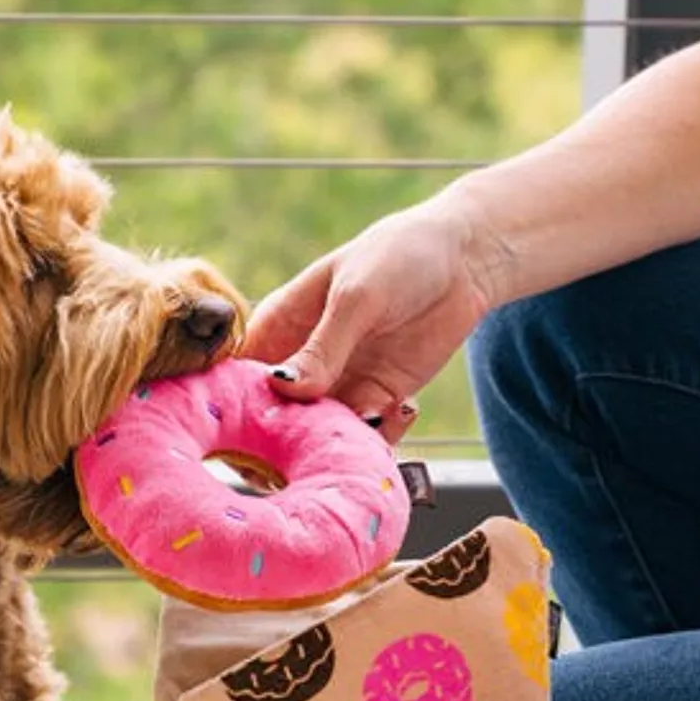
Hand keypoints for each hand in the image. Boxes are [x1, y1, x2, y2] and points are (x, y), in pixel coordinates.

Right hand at [242, 199, 492, 441]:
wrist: (467, 260)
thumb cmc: (399, 256)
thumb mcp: (357, 297)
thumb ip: (324, 347)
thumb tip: (285, 389)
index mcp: (277, 328)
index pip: (236, 379)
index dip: (233, 412)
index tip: (252, 437)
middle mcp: (299, 365)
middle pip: (270, 423)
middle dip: (287, 445)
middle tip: (321, 444)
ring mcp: (335, 388)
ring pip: (316, 441)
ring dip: (339, 444)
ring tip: (374, 420)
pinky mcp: (373, 404)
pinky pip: (362, 441)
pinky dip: (378, 441)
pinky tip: (404, 407)